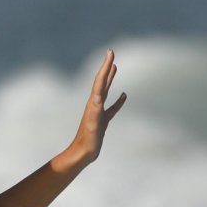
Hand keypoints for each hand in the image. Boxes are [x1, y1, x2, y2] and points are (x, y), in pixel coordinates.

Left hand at [67, 49, 126, 167]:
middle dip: (107, 67)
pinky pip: (112, 107)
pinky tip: (124, 96)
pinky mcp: (102, 121)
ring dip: (110, 78)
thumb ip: (95, 110)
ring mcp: (99, 112)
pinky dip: (118, 101)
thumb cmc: (88, 140)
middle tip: (111, 53)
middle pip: (102, 81)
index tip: (111, 52)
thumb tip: (98, 96)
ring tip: (115, 67)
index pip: (100, 80)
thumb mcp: (93, 124)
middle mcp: (95, 105)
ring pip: (106, 91)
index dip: (106, 66)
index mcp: (93, 102)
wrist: (82, 154)